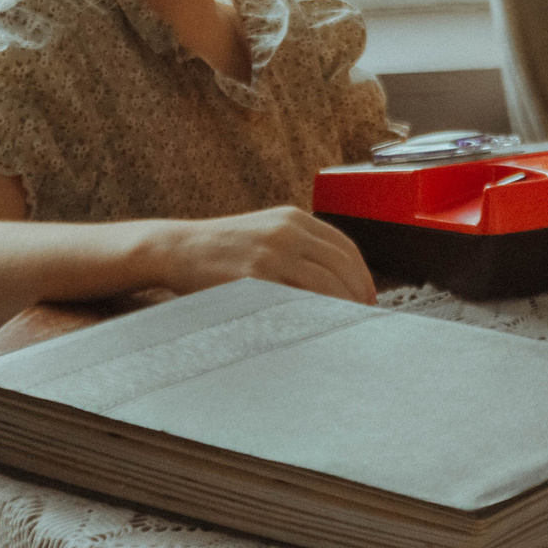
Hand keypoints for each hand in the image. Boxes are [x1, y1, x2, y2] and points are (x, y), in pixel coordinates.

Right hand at [151, 205, 376, 304]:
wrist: (178, 248)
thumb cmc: (224, 247)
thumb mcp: (267, 232)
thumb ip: (300, 247)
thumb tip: (340, 280)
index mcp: (294, 219)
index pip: (346, 248)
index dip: (363, 276)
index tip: (368, 298)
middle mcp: (287, 232)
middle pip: (341, 266)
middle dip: (358, 295)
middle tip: (363, 318)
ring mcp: (270, 254)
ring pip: (324, 284)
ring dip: (341, 308)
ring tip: (344, 326)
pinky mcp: (253, 278)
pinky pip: (294, 301)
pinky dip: (311, 315)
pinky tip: (315, 328)